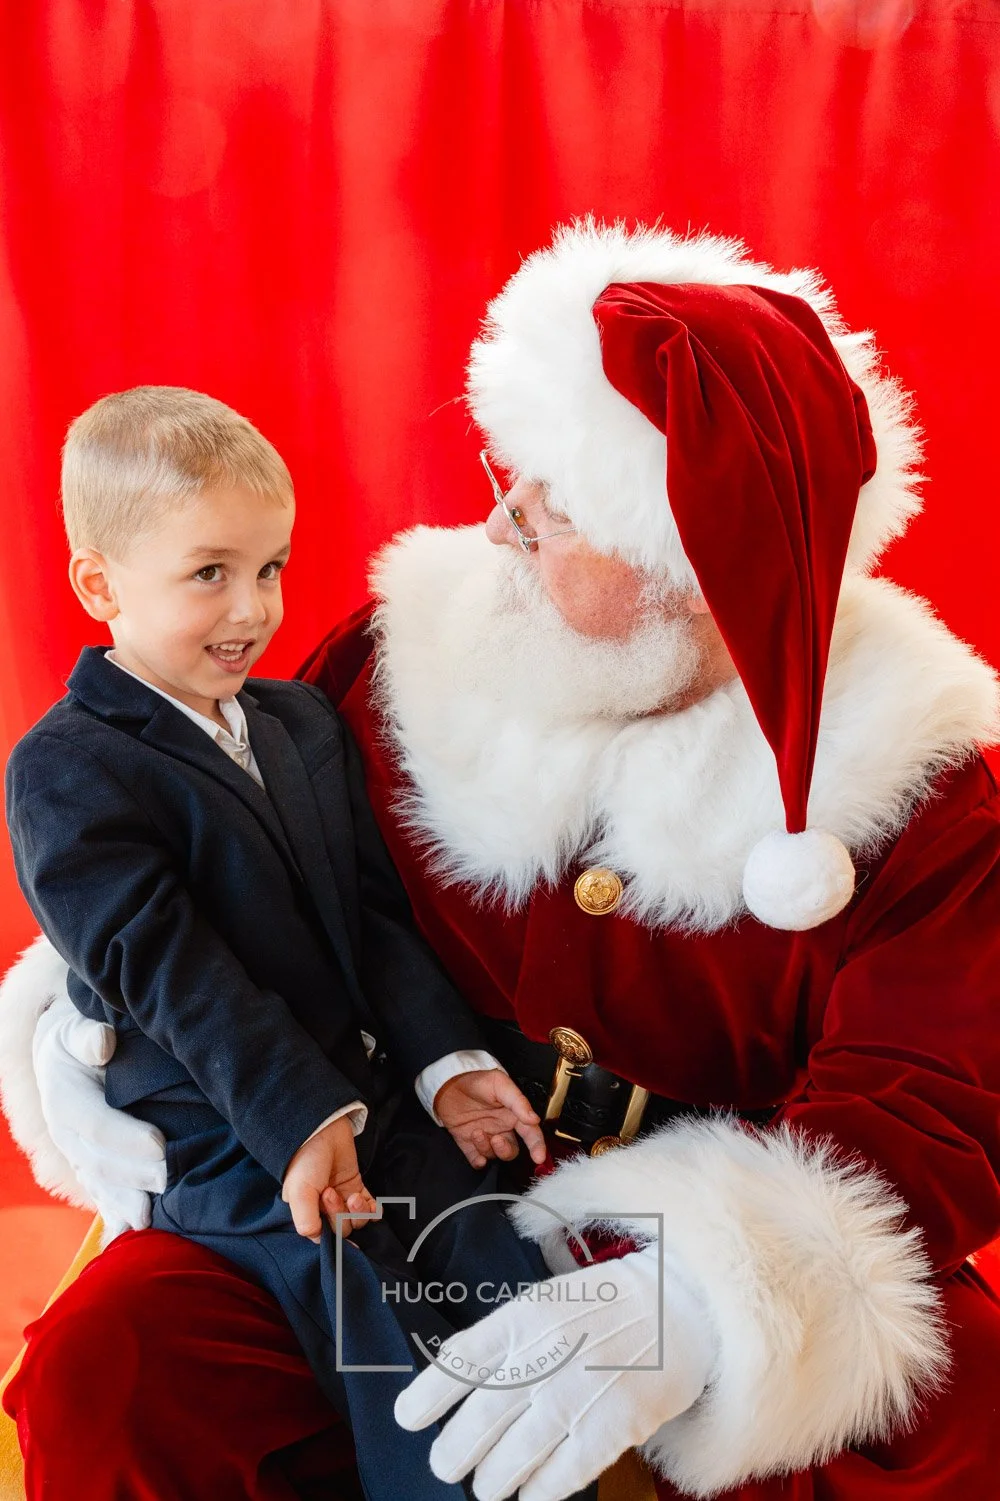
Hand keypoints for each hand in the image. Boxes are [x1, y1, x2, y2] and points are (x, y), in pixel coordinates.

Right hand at [33, 995, 166, 1235]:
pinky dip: (116, 1215)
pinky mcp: (88, 1166)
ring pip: (99, 1185)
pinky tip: (134, 1233)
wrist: (63, 1054)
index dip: (126, 1136)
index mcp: (64, 1097)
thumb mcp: (78, 1025)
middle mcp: (66, 1132)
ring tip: (152, 1220)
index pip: (95, 1123)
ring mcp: (76, 1154)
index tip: (160, 1145)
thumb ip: (87, 1034)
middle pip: (100, 1161)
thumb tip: (102, 1042)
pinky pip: (100, 1194)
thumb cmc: (81, 1034)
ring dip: (125, 1204)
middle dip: (134, 1175)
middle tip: (170, 1182)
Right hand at [282, 1115, 379, 1241]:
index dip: (330, 1228)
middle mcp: (324, 1209)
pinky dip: (373, 1210)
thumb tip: (318, 1239)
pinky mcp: (356, 1186)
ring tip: (353, 1194)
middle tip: (331, 1191)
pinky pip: (370, 1209)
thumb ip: (306, 1220)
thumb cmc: (306, 1161)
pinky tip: (370, 1202)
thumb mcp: (299, 1193)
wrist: (322, 1130)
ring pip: (358, 1222)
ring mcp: (342, 1198)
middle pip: (342, 1230)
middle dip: (340, 1214)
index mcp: (307, 1213)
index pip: (324, 1238)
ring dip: (359, 1212)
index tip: (324, 1205)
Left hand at [394, 1245, 714, 1500]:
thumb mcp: (547, 1302)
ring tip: (486, 1484)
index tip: (407, 1418)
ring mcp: (576, 1395)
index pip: (461, 1360)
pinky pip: (559, 1476)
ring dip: (491, 1480)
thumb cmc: (604, 1306)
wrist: (678, 1308)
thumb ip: (508, 1341)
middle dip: (453, 1452)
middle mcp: (543, 1356)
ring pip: (512, 1457)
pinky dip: (537, 1492)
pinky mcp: (610, 1428)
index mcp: (523, 1318)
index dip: (427, 1394)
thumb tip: (463, 1386)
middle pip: (479, 1420)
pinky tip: (527, 1495)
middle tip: (446, 1464)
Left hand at [434, 1069, 546, 1168]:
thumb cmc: (477, 1079)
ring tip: (476, 1132)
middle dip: (506, 1150)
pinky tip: (477, 1158)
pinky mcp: (467, 1142)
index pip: (530, 1134)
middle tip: (497, 1139)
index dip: (537, 1146)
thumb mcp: (500, 1084)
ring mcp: (485, 1136)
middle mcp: (501, 1128)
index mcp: (513, 1115)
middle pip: (511, 1150)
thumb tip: (534, 1119)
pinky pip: (476, 1159)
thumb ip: (518, 1102)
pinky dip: (478, 1162)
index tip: (538, 1157)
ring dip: (487, 1148)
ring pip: (493, 1154)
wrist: (448, 1080)